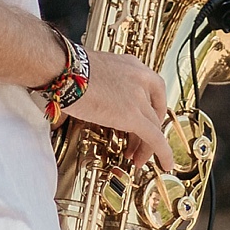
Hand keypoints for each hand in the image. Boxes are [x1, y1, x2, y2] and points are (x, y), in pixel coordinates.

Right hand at [63, 50, 179, 173]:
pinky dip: (162, 153)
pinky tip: (165, 164)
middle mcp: (140, 78)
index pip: (152, 91)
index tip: (146, 121)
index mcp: (132, 65)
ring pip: (153, 127)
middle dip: (149, 130)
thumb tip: (97, 101)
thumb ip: (105, 85)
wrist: (64, 70)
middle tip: (141, 144)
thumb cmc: (69, 71)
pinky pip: (155, 138)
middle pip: (154, 111)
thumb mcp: (96, 72)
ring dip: (147, 146)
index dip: (151, 110)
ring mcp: (138, 97)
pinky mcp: (133, 115)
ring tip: (137, 159)